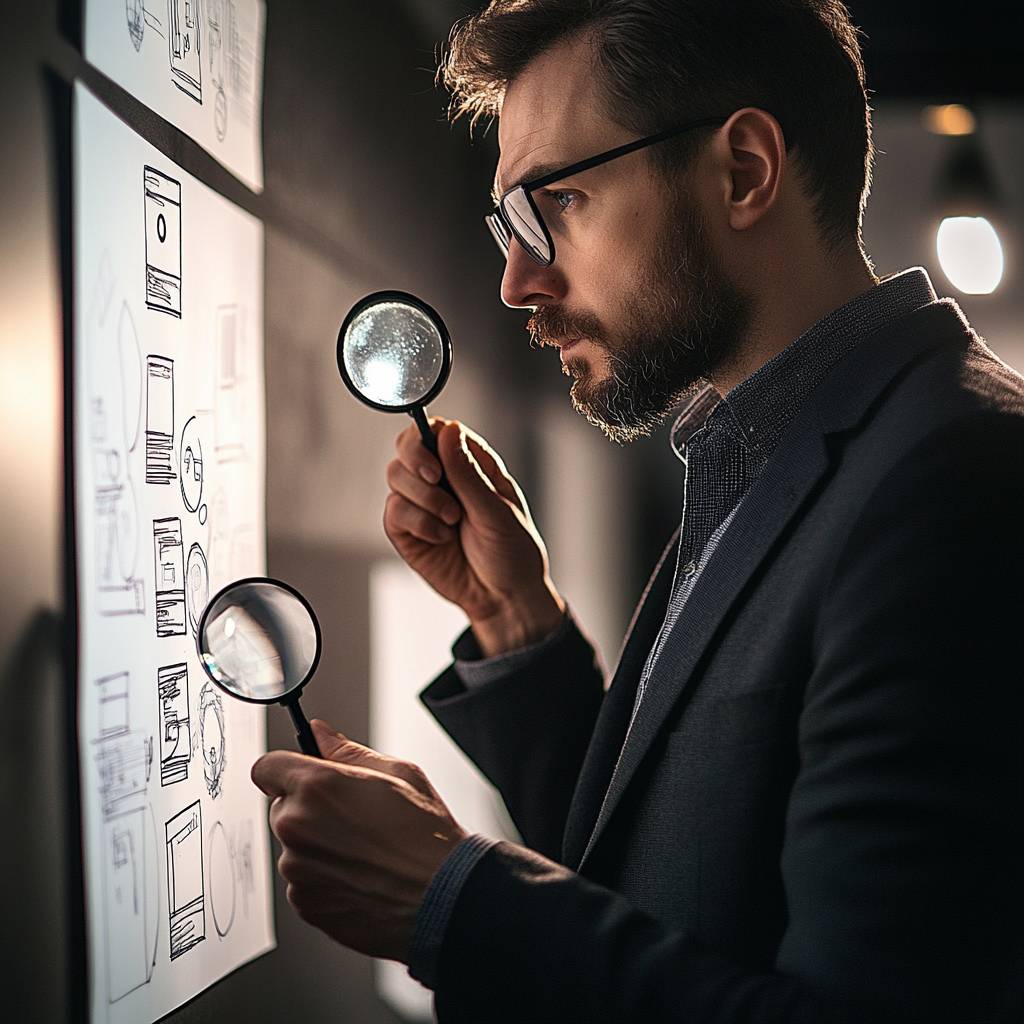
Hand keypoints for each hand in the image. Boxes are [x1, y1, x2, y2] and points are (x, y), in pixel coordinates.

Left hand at [251, 719, 468, 961]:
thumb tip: (319, 733)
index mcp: (316, 787)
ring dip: (316, 845)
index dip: (285, 769)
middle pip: (281, 807)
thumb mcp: (396, 772)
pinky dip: (323, 877)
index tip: (299, 775)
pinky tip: (360, 874)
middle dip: (307, 808)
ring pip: (294, 847)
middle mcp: (297, 827)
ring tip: (362, 850)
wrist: (442, 894)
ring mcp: (297, 869)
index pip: (266, 767)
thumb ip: (346, 750)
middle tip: (350, 816)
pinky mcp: (305, 903)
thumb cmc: (425, 833)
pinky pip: (303, 880)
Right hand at [384, 417, 565, 653]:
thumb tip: (448, 430)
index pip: (434, 430)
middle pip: (405, 447)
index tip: (435, 463)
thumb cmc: (511, 550)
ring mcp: (421, 502)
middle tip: (437, 482)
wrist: (504, 596)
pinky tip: (441, 538)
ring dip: (424, 498)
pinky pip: (394, 512)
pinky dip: (418, 523)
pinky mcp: (406, 530)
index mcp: (468, 463)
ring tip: (452, 521)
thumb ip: (468, 473)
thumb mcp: (498, 510)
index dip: (424, 437)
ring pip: (395, 477)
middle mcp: (441, 477)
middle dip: (415, 463)